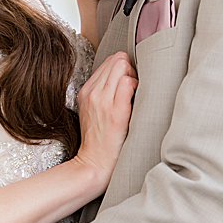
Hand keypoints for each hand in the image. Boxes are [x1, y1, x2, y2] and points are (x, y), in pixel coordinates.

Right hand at [73, 50, 137, 188]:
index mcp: (86, 91)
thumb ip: (104, 91)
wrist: (94, 162)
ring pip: (122, 66)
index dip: (123, 68)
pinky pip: (128, 82)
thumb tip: (125, 74)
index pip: (108, 61)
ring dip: (134, 77)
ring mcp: (102, 100)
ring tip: (134, 95)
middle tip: (134, 88)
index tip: (128, 82)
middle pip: (116, 60)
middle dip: (130, 69)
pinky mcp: (115, 111)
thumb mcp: (94, 110)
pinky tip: (136, 100)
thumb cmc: (100, 139)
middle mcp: (92, 92)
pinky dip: (136, 86)